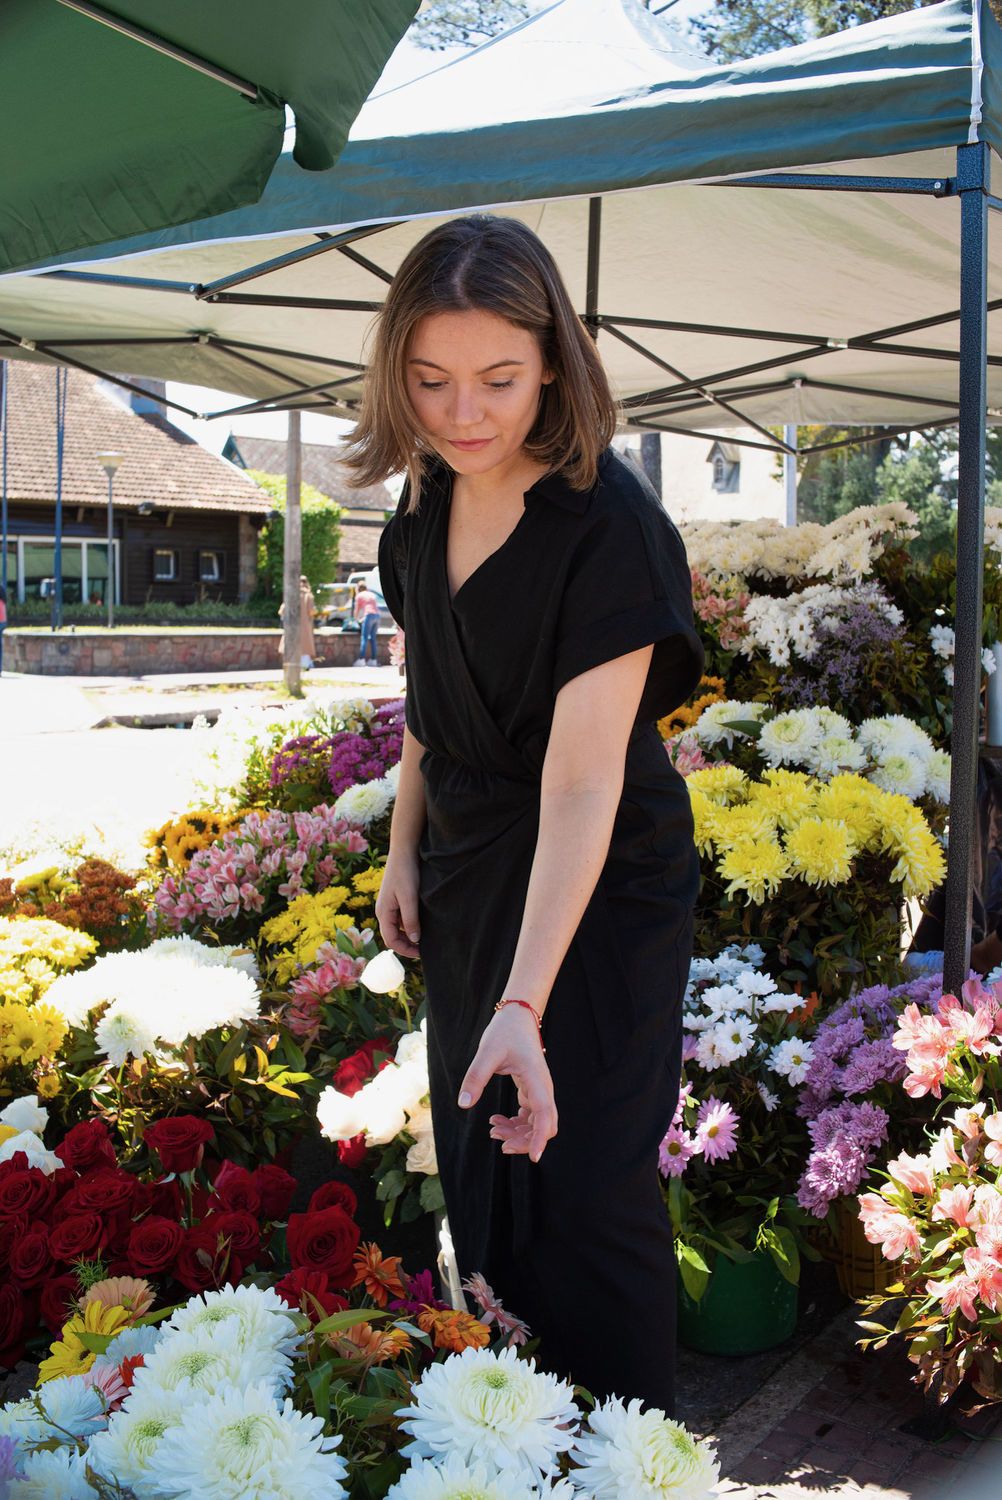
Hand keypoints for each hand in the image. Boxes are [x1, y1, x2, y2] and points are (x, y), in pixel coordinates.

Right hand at [375, 850, 420, 959]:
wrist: (403, 851)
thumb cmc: (405, 873)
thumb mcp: (409, 898)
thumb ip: (410, 920)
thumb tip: (414, 940)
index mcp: (383, 913)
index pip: (391, 941)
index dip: (405, 950)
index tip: (422, 953)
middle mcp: (383, 911)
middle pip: (392, 937)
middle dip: (407, 945)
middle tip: (425, 949)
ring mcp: (389, 906)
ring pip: (397, 928)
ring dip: (409, 936)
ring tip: (426, 938)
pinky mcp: (395, 900)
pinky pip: (400, 919)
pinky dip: (410, 925)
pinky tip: (423, 923)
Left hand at [458, 1006, 557, 1162]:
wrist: (517, 1016)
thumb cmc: (505, 1031)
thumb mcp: (487, 1053)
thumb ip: (475, 1077)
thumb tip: (463, 1104)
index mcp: (537, 1080)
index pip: (546, 1116)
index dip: (541, 1139)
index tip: (534, 1158)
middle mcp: (543, 1089)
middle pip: (545, 1126)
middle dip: (525, 1141)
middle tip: (500, 1143)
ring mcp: (539, 1091)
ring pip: (537, 1123)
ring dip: (518, 1133)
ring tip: (493, 1131)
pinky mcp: (532, 1090)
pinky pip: (529, 1115)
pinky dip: (516, 1124)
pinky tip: (497, 1122)